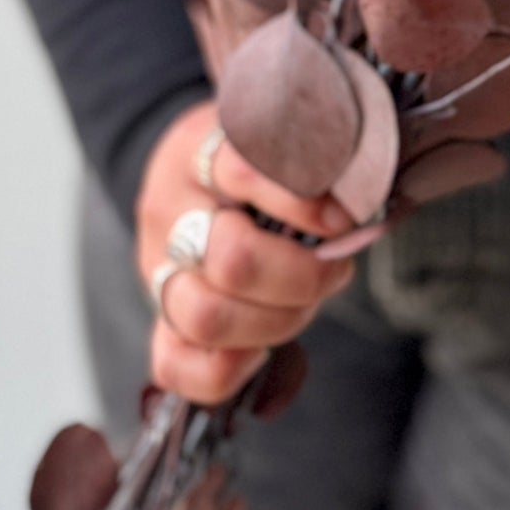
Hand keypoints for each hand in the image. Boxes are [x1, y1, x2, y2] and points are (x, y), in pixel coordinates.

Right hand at [135, 99, 359, 404]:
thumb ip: (310, 162)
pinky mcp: (158, 323)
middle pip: (232, 258)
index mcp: (200, 152)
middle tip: (336, 270)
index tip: (341, 219)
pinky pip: (172, 366)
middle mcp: (171, 211)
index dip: (300, 201)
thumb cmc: (249, 163)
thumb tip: (353, 207)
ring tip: (307, 304)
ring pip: (205, 316)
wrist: (188, 183)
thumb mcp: (274, 139)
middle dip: (301, 278)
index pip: (243, 170)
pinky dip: (226, 370)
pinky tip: (260, 351)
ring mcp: (157, 271)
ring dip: (274, 323)